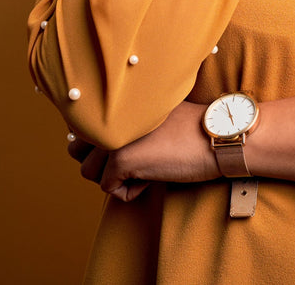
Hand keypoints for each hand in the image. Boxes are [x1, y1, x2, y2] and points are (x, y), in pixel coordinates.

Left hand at [71, 101, 218, 201]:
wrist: (218, 138)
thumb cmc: (191, 129)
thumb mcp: (153, 116)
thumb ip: (124, 121)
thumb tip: (91, 143)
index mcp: (116, 102)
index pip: (78, 128)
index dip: (101, 145)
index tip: (129, 145)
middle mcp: (109, 116)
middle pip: (76, 150)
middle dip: (99, 163)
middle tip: (132, 160)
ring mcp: (113, 136)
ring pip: (89, 172)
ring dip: (115, 178)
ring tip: (145, 167)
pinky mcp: (121, 159)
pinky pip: (109, 189)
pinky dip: (130, 192)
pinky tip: (153, 178)